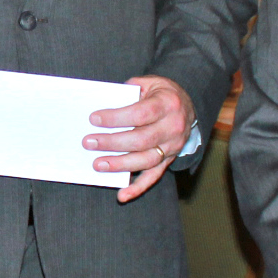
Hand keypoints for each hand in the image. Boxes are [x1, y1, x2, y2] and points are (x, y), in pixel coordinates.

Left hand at [85, 75, 193, 203]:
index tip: (94, 119)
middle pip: (141, 139)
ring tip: (98, 164)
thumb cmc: (161, 93)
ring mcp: (173, 146)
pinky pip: (154, 176)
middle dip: (112, 143)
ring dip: (120, 165)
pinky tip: (122, 195)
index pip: (141, 114)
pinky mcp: (169, 160)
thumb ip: (129, 91)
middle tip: (89, 143)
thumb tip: (103, 103)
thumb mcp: (149, 83)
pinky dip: (138, 188)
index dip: (116, 118)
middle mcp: (173, 127)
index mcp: (168, 104)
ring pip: (146, 160)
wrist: (187, 105)